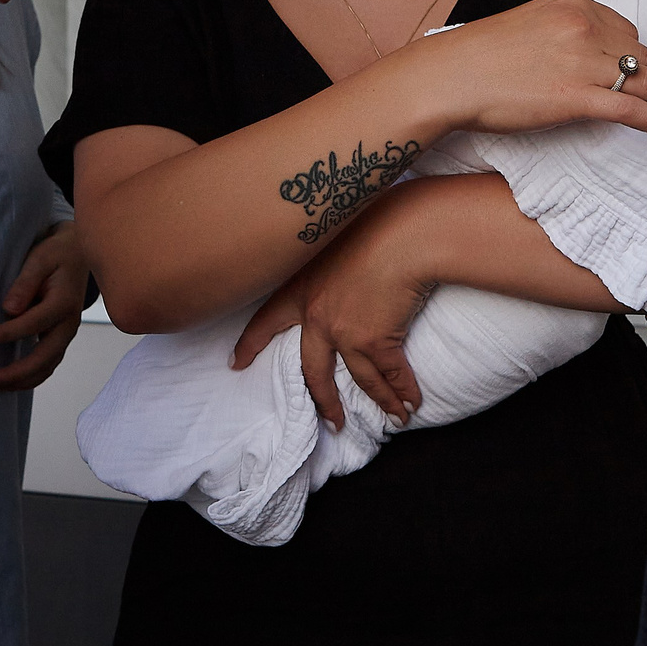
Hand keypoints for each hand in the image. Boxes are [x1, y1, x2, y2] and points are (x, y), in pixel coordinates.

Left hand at [0, 223, 87, 391]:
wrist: (79, 254)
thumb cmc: (57, 254)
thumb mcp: (40, 259)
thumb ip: (25, 283)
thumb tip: (10, 309)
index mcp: (63, 303)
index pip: (30, 325)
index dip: (3, 335)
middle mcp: (69, 324)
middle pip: (43, 358)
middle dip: (14, 373)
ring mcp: (66, 335)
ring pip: (47, 367)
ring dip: (21, 381)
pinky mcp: (60, 339)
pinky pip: (47, 364)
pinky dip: (30, 377)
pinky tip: (10, 381)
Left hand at [233, 188, 437, 428]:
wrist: (403, 234)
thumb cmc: (376, 225)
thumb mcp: (334, 242)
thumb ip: (330, 265)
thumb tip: (345, 277)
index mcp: (300, 289)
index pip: (265, 321)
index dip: (250, 345)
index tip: (235, 363)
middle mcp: (317, 317)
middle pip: (313, 370)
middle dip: (323, 399)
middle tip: (332, 420)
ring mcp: (345, 333)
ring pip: (360, 379)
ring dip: (380, 401)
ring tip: (394, 418)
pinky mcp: (375, 341)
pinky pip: (390, 375)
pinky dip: (403, 392)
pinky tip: (411, 404)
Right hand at [398, 0, 646, 138]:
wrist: (451, 78)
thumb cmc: (481, 55)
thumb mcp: (530, 21)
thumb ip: (564, 26)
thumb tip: (589, 47)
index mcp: (573, 4)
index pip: (626, 28)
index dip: (631, 54)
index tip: (629, 70)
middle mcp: (583, 27)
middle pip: (640, 54)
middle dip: (645, 75)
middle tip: (642, 95)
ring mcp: (582, 62)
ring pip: (644, 80)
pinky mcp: (577, 98)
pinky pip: (632, 109)